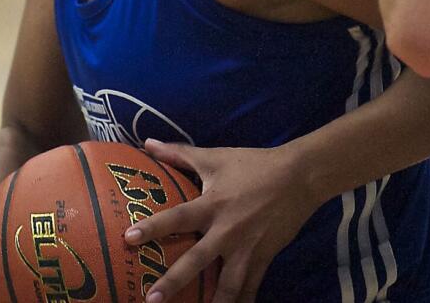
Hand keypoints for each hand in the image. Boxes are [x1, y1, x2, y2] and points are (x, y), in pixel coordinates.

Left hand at [125, 139, 323, 302]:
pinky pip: (251, 286)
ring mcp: (247, 248)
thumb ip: (180, 154)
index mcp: (213, 205)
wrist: (300, 176)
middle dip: (174, 281)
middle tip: (151, 300)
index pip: (178, 217)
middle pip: (197, 260)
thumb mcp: (217, 158)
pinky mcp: (263, 257)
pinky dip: (243, 302)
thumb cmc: (255, 165)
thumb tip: (148, 143)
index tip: (129, 239)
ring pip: (227, 284)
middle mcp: (227, 231)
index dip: (153, 227)